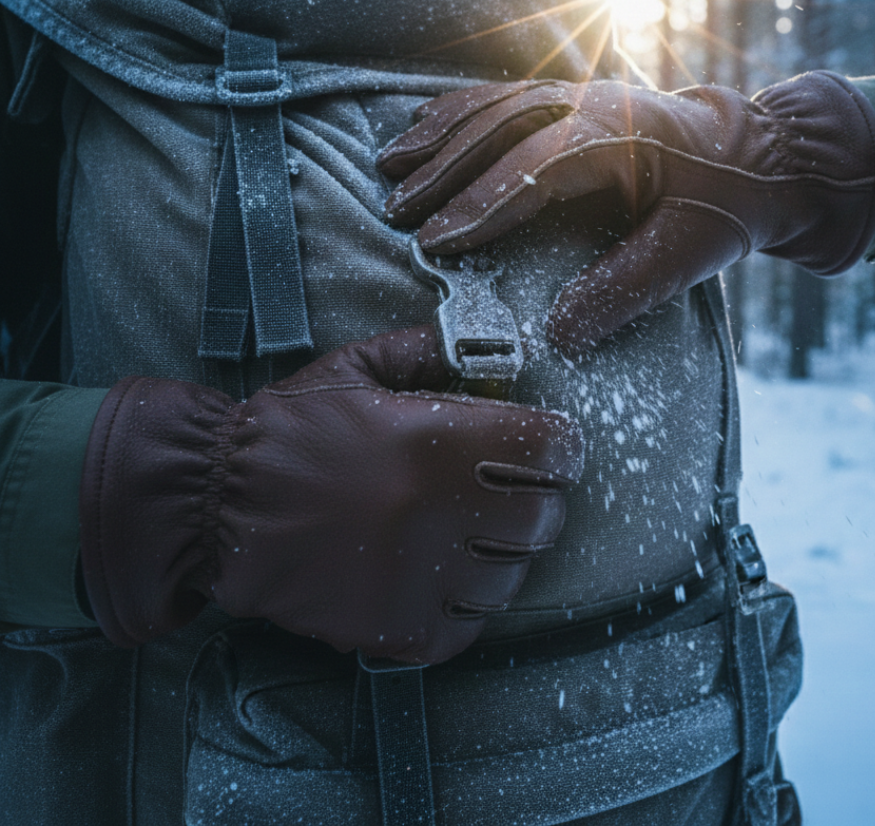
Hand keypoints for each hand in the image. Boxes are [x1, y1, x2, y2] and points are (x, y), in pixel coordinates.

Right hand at [79, 326, 583, 663]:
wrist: (214, 502)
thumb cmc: (289, 429)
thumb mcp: (354, 369)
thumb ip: (422, 352)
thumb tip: (481, 347)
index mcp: (435, 440)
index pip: (550, 449)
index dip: (559, 445)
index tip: (551, 445)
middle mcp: (438, 510)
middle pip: (544, 517)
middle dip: (541, 500)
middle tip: (517, 490)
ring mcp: (418, 577)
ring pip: (512, 578)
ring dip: (505, 554)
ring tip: (476, 535)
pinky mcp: (392, 628)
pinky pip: (467, 626)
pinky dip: (468, 604)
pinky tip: (445, 578)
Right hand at [378, 75, 874, 353]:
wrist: (759, 154)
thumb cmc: (725, 204)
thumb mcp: (687, 254)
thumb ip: (624, 290)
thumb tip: (558, 334)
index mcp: (623, 137)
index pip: (536, 170)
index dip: (481, 207)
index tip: (435, 243)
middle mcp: (594, 102)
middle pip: (501, 129)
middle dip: (443, 171)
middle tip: (396, 211)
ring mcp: (581, 91)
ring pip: (494, 106)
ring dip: (439, 135)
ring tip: (389, 167)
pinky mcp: (573, 95)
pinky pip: (503, 96)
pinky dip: (457, 110)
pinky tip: (422, 125)